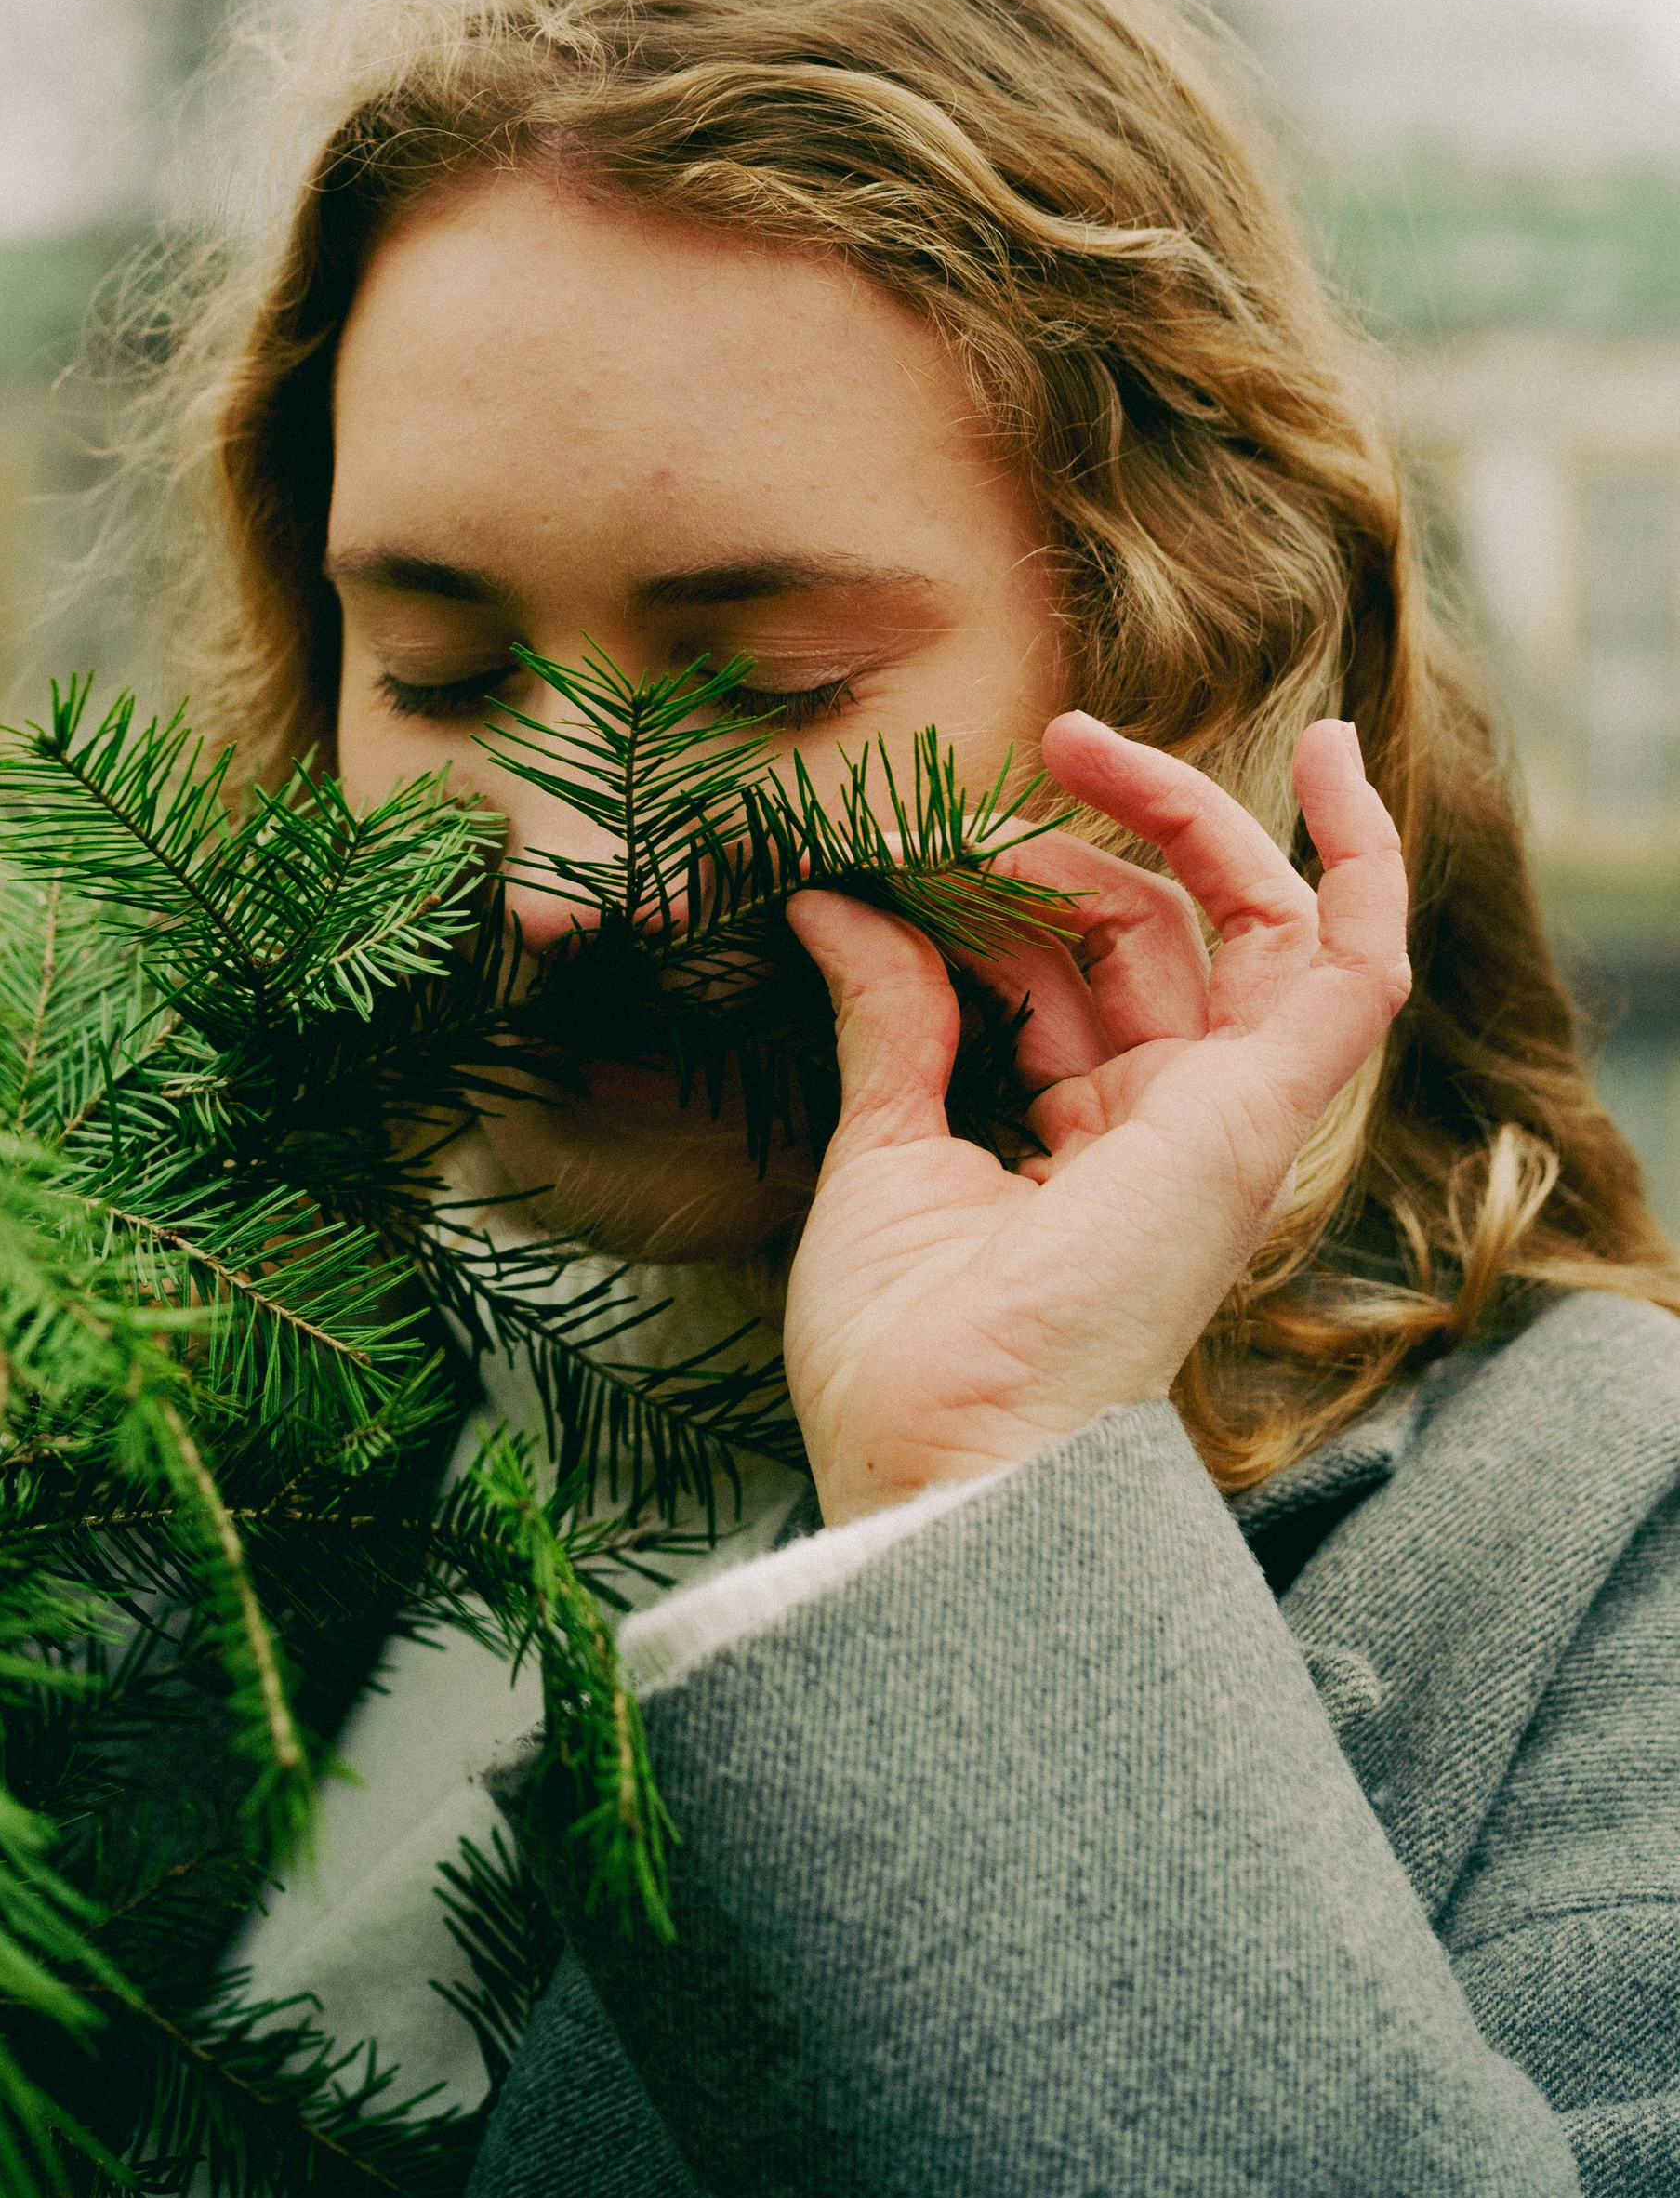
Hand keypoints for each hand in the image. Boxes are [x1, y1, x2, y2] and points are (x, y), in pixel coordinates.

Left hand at [780, 713, 1411, 1523]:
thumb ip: (890, 1022)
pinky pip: (1352, 966)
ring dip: (1176, 813)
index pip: (1078, 979)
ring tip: (1073, 743)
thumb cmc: (905, 1355)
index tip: (917, 847)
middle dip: (1077, 841)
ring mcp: (1222, 1119)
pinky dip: (1361, 859)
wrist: (938, 1454)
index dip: (1009, 896)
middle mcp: (1168, 1126)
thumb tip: (835, 904)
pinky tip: (1341, 761)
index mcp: (1089, 1147)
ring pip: (1247, 923)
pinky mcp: (1255, 1114)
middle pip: (1155, 934)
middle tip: (993, 780)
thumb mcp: (881, 1152)